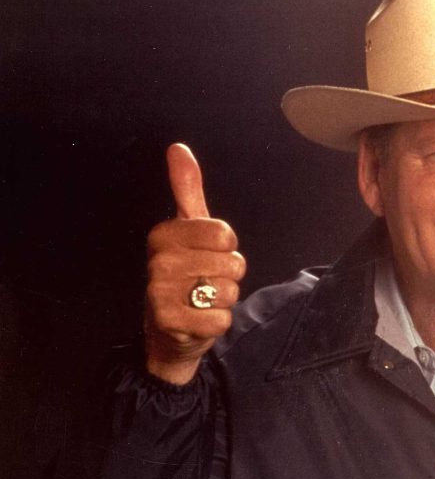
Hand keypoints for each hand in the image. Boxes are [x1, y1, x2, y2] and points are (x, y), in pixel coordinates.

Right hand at [144, 144, 245, 383]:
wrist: (170, 331)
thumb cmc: (186, 275)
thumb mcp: (188, 231)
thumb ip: (187, 191)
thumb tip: (179, 147)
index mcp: (163, 235)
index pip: (224, 233)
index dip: (227, 247)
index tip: (208, 254)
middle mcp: (158, 261)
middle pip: (232, 263)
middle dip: (229, 276)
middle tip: (206, 282)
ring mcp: (161, 293)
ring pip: (228, 291)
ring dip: (225, 300)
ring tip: (202, 301)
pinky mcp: (171, 323)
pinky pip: (221, 319)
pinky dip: (219, 322)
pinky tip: (200, 321)